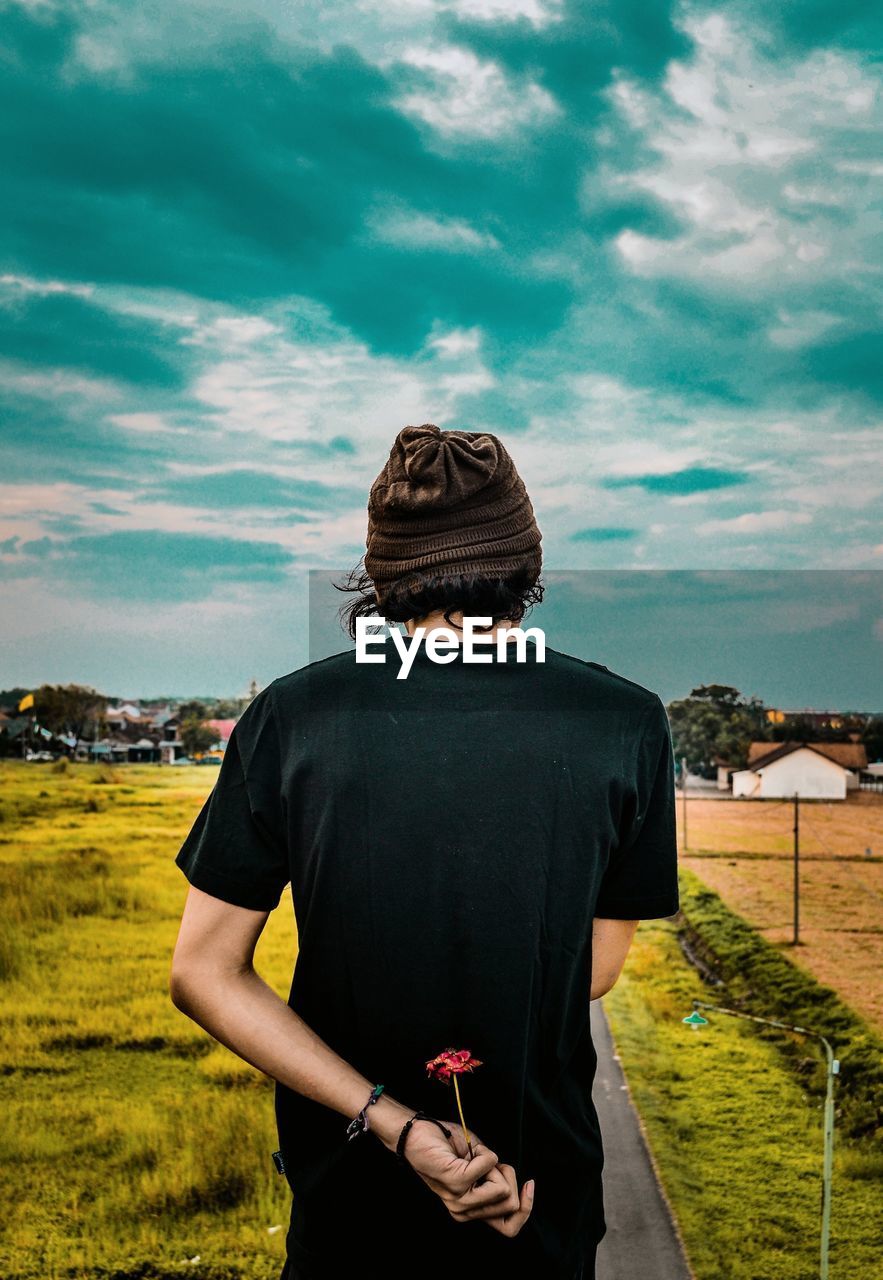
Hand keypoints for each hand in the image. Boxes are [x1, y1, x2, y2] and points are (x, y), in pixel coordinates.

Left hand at [439, 1120, 534, 1236]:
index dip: (526, 1208)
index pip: (509, 1229)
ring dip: (496, 1165)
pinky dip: (485, 1152)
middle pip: (512, 1205)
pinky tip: (469, 1150)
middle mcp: (464, 1212)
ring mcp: (460, 1200)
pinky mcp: (456, 1182)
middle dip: (509, 1177)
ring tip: (475, 1155)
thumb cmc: (447, 1145)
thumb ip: (496, 1182)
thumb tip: (517, 1187)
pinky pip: (490, 1166)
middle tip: (487, 1161)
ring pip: (503, 1190)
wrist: (417, 1134)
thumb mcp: (479, 1166)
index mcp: (471, 1211)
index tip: (528, 1184)